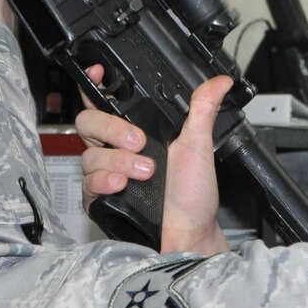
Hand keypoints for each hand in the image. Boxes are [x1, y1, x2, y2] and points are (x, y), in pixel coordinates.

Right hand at [79, 66, 232, 255]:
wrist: (189, 233)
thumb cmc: (194, 196)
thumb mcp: (200, 147)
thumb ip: (202, 110)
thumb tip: (220, 82)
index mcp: (138, 130)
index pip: (106, 100)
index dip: (96, 83)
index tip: (99, 74)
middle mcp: (118, 148)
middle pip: (88, 122)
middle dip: (111, 128)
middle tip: (139, 141)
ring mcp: (107, 172)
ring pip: (88, 154)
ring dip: (118, 160)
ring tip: (145, 172)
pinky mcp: (100, 196)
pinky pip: (88, 182)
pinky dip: (104, 180)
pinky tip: (123, 185)